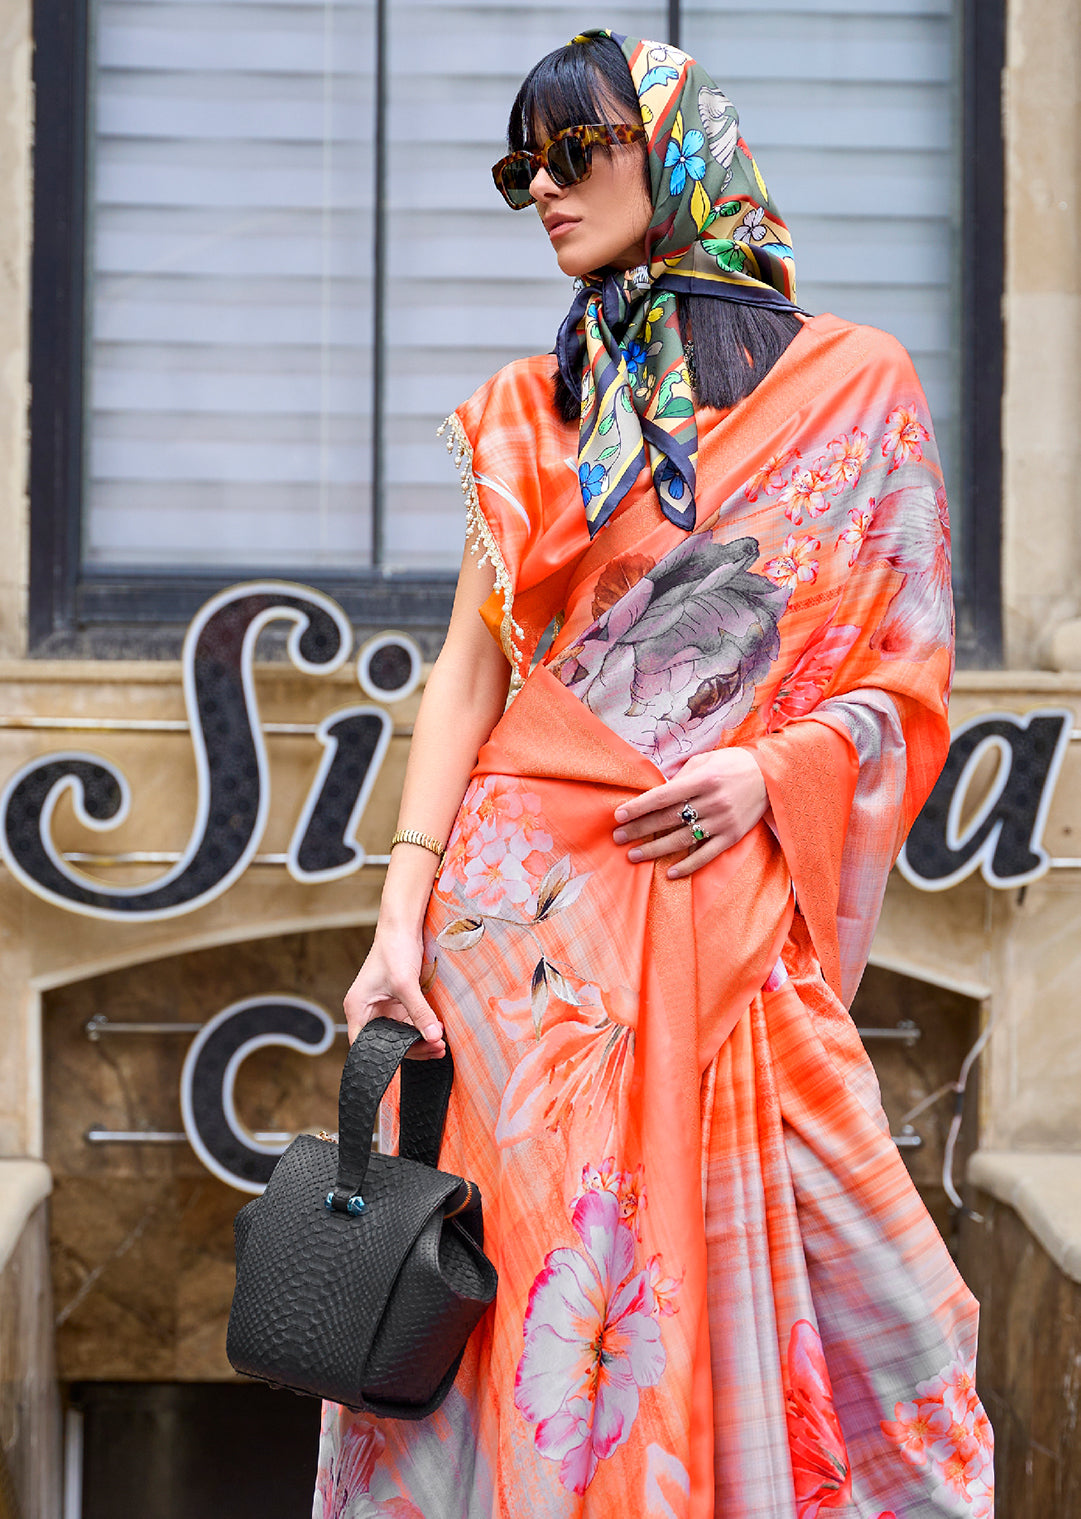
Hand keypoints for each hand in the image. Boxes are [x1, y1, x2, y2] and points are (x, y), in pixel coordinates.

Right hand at [343, 928, 444, 1058]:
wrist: (402, 928)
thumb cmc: (393, 950)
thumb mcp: (406, 984)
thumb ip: (419, 1012)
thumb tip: (433, 1037)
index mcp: (357, 1008)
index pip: (363, 1045)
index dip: (382, 1058)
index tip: (405, 1063)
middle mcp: (367, 1011)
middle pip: (385, 1043)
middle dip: (410, 1049)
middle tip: (435, 1050)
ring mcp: (382, 1008)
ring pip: (399, 1035)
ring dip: (419, 1040)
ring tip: (440, 1045)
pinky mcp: (397, 1003)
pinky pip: (409, 1024)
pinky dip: (422, 1029)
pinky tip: (437, 1033)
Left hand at [612, 748, 768, 878]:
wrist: (770, 776)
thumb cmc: (731, 765)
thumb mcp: (705, 761)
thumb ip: (680, 776)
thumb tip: (654, 793)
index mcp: (703, 780)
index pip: (663, 796)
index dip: (639, 807)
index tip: (618, 816)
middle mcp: (712, 802)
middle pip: (668, 819)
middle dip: (640, 830)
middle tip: (618, 838)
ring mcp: (723, 822)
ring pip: (683, 840)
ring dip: (656, 849)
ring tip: (634, 855)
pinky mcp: (732, 837)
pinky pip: (706, 855)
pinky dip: (687, 865)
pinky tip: (669, 872)